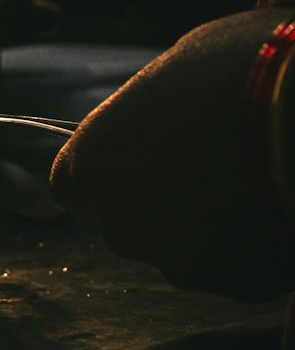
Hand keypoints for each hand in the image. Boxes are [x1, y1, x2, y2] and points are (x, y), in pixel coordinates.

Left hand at [50, 9, 294, 300]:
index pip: (74, 185)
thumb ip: (158, 102)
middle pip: (131, 222)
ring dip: (211, 227)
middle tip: (213, 163)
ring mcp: (181, 265)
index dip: (111, 171)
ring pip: (187, 250)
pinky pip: (238, 267)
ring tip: (255, 178)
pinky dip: (253, 245)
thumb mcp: (183, 61)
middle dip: (163, 201)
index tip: (145, 154)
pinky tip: (279, 202)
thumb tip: (173, 104)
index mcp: (94, 164)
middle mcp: (124, 225)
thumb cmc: (241, 70)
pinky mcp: (237, 288)